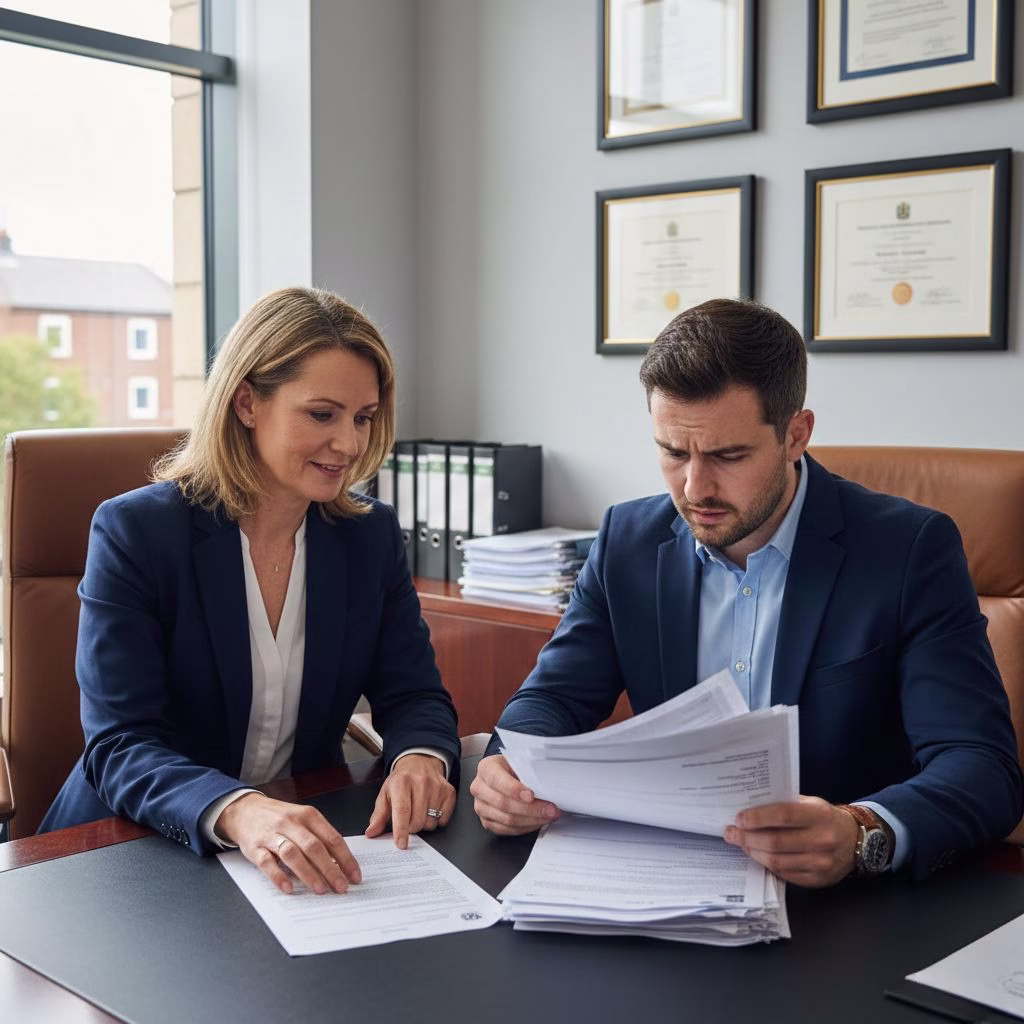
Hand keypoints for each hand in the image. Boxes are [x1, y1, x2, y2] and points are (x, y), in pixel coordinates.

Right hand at [215, 792, 360, 894]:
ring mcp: (272, 834)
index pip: (332, 838)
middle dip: (331, 869)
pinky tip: (289, 888)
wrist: (244, 809)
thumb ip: (319, 836)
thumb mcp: (302, 819)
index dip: (345, 858)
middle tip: (341, 887)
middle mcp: (292, 823)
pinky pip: (267, 862)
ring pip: (293, 854)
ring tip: (321, 889)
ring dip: (308, 873)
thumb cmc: (278, 817)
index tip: (354, 876)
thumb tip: (339, 862)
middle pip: (315, 847)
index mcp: (308, 815)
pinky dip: (278, 876)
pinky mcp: (255, 847)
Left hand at [365, 753, 455, 849]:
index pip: (402, 811)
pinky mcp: (448, 791)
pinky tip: (431, 809)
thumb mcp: (385, 794)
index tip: (401, 844)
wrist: (420, 762)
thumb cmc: (401, 781)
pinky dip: (437, 820)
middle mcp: (420, 782)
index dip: (401, 830)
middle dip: (411, 827)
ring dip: (424, 824)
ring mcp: (436, 786)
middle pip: (417, 820)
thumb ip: (378, 815)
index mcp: (401, 783)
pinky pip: (444, 818)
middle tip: (408, 819)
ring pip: (431, 822)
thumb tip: (371, 832)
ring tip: (419, 812)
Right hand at [470, 754, 560, 835]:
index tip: (531, 795)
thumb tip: (546, 784)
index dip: (514, 789)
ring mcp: (481, 807)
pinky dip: (526, 827)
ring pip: (507, 820)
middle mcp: (480, 788)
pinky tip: (538, 821)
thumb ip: (527, 771)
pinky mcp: (487, 822)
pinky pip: (508, 830)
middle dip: (531, 809)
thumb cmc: (512, 768)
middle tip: (550, 809)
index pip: (497, 780)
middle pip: (504, 803)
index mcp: (486, 768)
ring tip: (549, 815)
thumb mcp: (519, 761)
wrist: (505, 775)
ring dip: (532, 820)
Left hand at [723, 796, 858, 887]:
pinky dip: (767, 865)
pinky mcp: (817, 880)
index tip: (739, 819)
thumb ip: (786, 804)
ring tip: (741, 844)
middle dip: (747, 838)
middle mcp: (822, 841)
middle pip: (775, 842)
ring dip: (753, 852)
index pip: (783, 816)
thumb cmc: (826, 818)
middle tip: (730, 833)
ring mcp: (821, 863)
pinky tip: (758, 855)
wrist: (856, 842)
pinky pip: (785, 874)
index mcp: (820, 816)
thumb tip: (751, 806)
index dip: (758, 818)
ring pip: (777, 861)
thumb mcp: (811, 803)